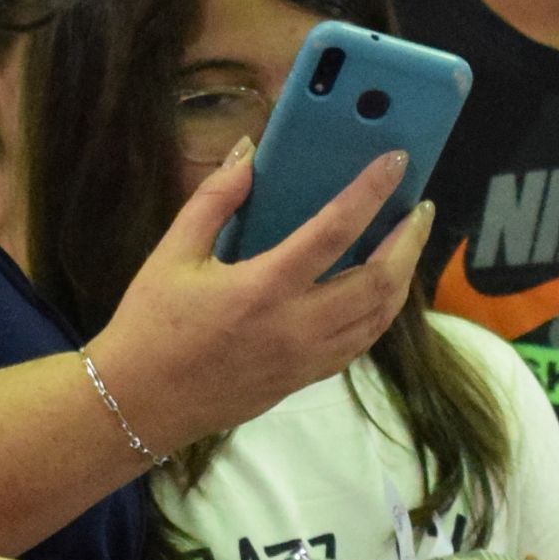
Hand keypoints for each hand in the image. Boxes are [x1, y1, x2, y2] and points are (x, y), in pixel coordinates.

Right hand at [82, 141, 427, 458]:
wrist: (139, 405)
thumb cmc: (150, 326)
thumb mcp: (173, 254)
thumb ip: (215, 200)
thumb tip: (248, 154)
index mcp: (263, 289)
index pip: (335, 230)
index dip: (371, 191)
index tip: (396, 162)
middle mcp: (296, 327)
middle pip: (378, 282)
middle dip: (408, 242)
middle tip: (419, 209)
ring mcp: (305, 359)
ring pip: (379, 319)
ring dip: (403, 278)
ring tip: (408, 245)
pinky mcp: (304, 380)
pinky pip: (360, 344)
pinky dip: (380, 313)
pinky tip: (380, 291)